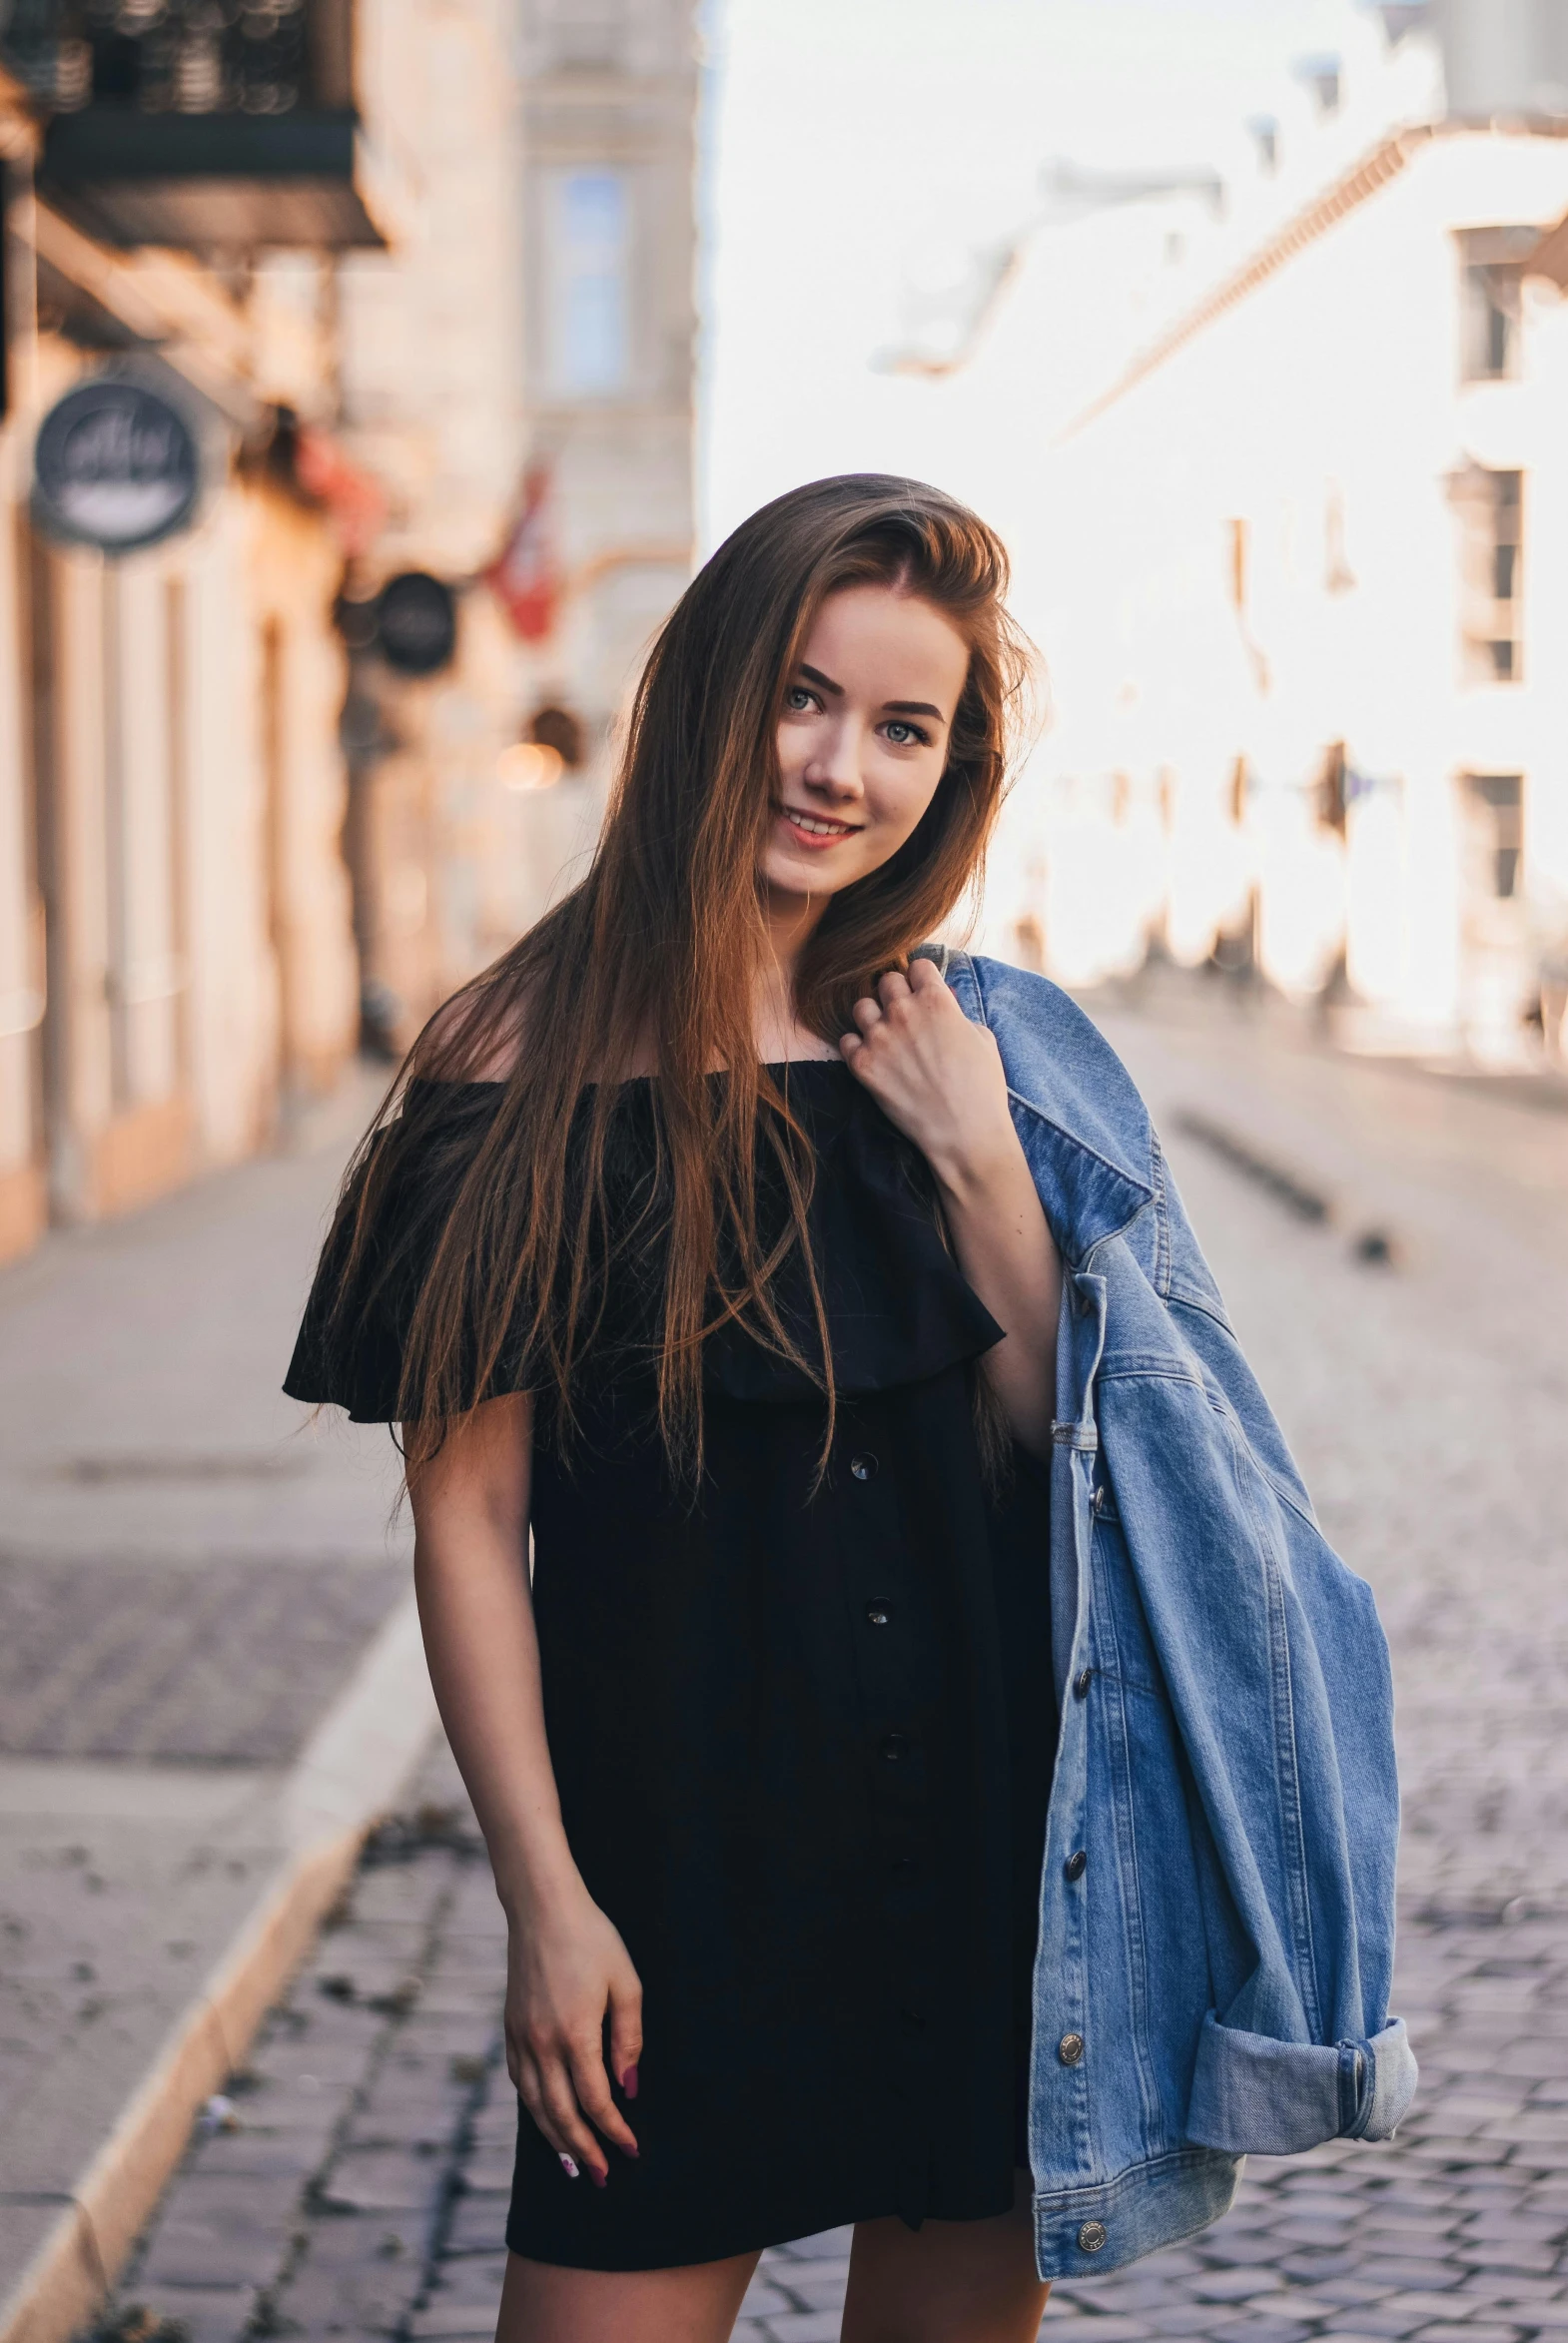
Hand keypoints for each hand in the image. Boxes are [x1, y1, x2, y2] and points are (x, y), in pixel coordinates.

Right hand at [505, 1875, 642, 2185]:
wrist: (542, 1909)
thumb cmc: (592, 1939)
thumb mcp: (626, 1983)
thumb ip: (628, 2040)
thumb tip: (628, 2088)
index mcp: (576, 2034)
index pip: (596, 2101)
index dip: (614, 2131)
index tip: (631, 2149)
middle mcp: (542, 2044)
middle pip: (562, 2115)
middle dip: (584, 2150)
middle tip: (603, 2176)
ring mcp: (521, 2038)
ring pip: (536, 2105)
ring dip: (556, 2139)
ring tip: (574, 2165)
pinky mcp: (510, 2030)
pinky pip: (520, 2083)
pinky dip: (534, 2109)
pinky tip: (546, 2120)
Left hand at [838, 957, 1013, 1194]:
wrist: (964, 1134)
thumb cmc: (982, 1088)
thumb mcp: (982, 1038)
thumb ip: (957, 1013)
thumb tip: (943, 1002)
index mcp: (936, 1000)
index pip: (917, 965)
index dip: (922, 978)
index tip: (923, 991)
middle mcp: (904, 1012)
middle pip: (886, 981)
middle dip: (896, 994)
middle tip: (904, 1014)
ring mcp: (879, 1038)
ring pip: (861, 1006)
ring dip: (873, 1017)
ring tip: (885, 1035)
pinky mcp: (862, 1065)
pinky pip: (846, 1041)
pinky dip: (857, 1047)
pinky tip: (873, 1058)